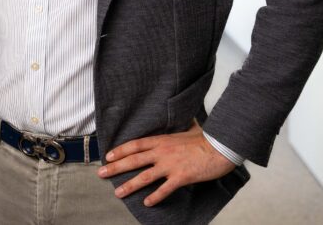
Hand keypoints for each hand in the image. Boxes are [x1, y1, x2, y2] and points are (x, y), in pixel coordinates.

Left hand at [97, 119, 234, 206]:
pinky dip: (155, 197)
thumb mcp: (191, 128)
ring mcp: (170, 165)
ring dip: (129, 185)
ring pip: (144, 176)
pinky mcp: (181, 177)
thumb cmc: (206, 138)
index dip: (120, 150)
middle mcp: (162, 152)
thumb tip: (187, 118)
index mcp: (162, 140)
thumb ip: (183, 125)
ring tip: (117, 193)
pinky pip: (164, 189)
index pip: (135, 145)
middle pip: (134, 160)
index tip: (108, 156)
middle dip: (115, 167)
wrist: (220, 147)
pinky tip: (147, 203)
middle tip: (101, 173)